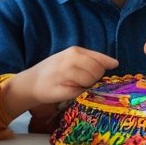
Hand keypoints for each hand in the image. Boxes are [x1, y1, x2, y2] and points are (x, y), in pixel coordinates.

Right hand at [2, 47, 117, 118]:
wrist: (30, 83)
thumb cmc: (55, 70)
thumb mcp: (71, 58)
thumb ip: (90, 59)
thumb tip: (114, 63)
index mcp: (75, 52)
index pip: (100, 59)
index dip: (106, 64)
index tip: (113, 66)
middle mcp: (71, 61)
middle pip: (98, 72)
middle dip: (95, 78)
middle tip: (83, 79)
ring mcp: (66, 75)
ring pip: (91, 82)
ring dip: (86, 86)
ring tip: (74, 83)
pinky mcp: (63, 89)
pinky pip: (81, 92)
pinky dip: (78, 93)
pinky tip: (68, 89)